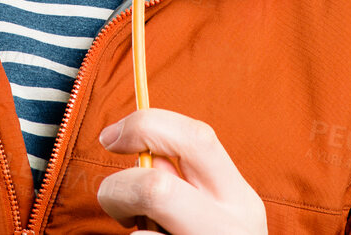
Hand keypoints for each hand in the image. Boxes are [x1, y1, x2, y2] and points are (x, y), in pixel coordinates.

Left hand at [96, 108, 267, 234]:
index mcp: (240, 200)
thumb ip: (187, 181)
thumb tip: (140, 148)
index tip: (110, 138)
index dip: (144, 125)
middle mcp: (231, 230)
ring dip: (126, 234)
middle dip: (118, 189)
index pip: (195, 138)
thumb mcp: (215, 213)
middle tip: (115, 204)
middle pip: (157, 187)